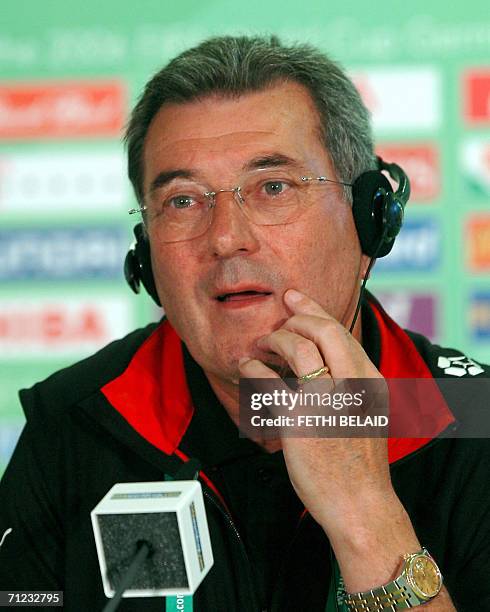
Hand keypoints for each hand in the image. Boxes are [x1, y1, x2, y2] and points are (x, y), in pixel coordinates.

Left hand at [238, 289, 421, 592]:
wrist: (360, 504)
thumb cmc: (359, 463)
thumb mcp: (366, 414)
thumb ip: (349, 385)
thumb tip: (321, 361)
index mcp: (370, 381)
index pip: (341, 332)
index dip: (314, 310)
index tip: (295, 299)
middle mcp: (353, 385)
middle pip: (324, 331)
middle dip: (296, 318)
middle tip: (279, 321)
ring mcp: (327, 401)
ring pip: (298, 349)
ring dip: (274, 341)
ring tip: (262, 346)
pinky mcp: (301, 421)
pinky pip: (270, 383)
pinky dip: (254, 369)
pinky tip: (247, 368)